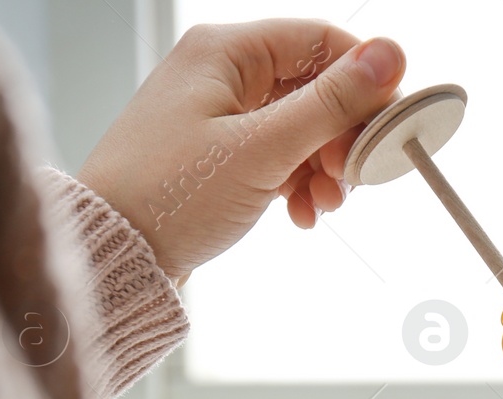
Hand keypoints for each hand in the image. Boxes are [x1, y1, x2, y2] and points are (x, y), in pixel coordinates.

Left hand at [77, 20, 404, 282]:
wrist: (113, 253)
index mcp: (226, 51)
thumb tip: (390, 55)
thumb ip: (331, 104)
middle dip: (342, 138)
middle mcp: (222, 72)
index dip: (364, 83)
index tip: (388, 128)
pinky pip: (278, 155)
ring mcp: (219, 113)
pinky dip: (298, 183)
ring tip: (323, 205)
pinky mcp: (217, 152)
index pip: (322, 41)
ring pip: (301, 127)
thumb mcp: (262, 150)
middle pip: (315, 87)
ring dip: (324, 168)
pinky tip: (299, 214)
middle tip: (351, 178)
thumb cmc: (170, 196)